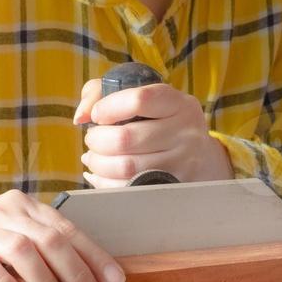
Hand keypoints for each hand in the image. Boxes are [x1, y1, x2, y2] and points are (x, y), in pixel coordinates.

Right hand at [0, 189, 123, 281]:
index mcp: (24, 207)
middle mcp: (6, 212)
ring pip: (24, 252)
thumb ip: (40, 250)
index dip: (94, 255)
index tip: (116, 280)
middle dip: (78, 273)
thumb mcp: (10, 240)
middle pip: (51, 240)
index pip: (67, 230)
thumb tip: (84, 277)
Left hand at [75, 81, 234, 187]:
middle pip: (126, 138)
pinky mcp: (174, 186)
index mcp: (177, 102)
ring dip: (98, 164)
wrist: (200, 156)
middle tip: (93, 140)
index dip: (108, 107)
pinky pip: (130, 189)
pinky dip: (105, 184)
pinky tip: (101, 175)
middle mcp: (185, 131)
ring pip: (126, 167)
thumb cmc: (158, 120)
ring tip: (93, 158)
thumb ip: (102, 92)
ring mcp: (182, 162)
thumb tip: (81, 117)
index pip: (139, 100)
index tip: (97, 115)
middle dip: (97, 141)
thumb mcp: (140, 95)